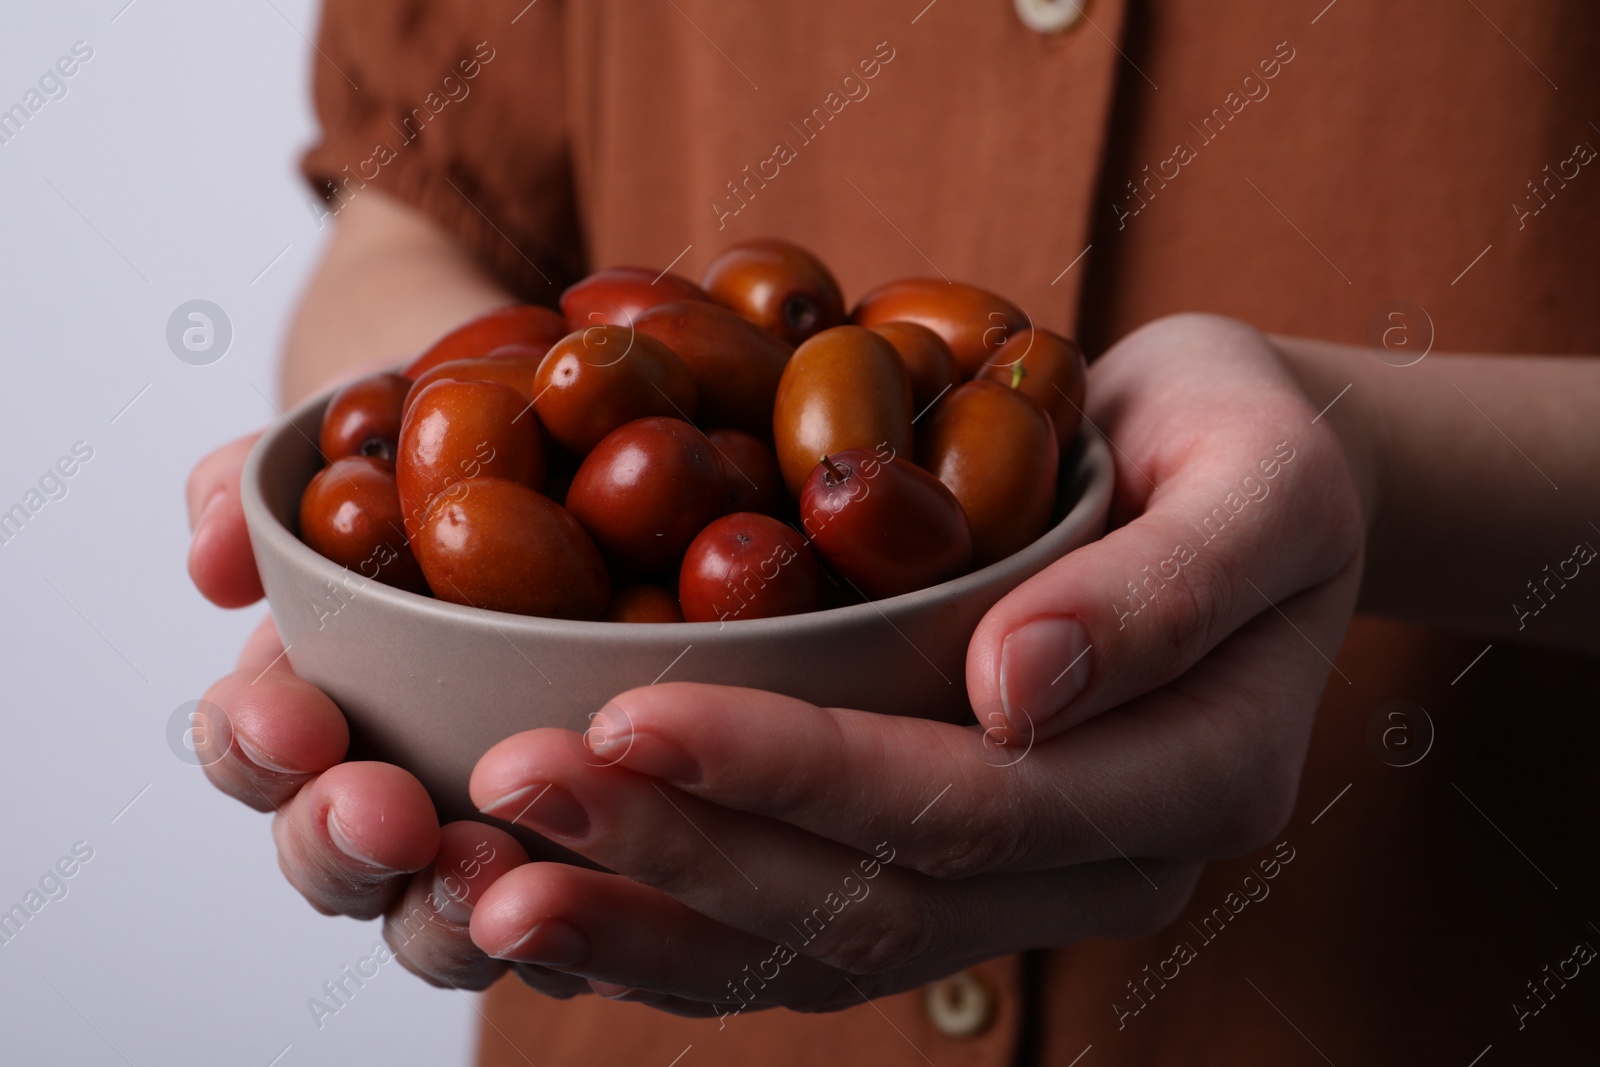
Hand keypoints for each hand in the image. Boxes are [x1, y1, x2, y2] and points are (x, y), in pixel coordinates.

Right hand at [186, 433, 561, 993]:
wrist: (613, 458)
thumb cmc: (475, 458)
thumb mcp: (374, 435)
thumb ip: (265, 484)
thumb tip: (212, 559)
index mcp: (322, 694)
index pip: (255, 745)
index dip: (256, 744)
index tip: (296, 719)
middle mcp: (390, 779)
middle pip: (330, 854)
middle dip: (339, 842)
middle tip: (387, 815)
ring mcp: (479, 831)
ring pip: (430, 916)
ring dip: (440, 908)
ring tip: (486, 868)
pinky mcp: (582, 861)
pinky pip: (557, 927)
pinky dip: (555, 929)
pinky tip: (585, 914)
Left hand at [462, 313, 1367, 1013]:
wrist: (1237, 478)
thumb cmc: (1246, 448)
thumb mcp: (1256, 476)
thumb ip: (1162, 592)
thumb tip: (1014, 690)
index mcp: (1191, 780)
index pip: (968, 806)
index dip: (795, 773)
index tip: (628, 712)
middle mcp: (1101, 866)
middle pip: (870, 900)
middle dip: (678, 853)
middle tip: (506, 793)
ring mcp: (1020, 883)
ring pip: (818, 948)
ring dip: (648, 923)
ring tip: (482, 889)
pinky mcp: (944, 861)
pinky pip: (803, 927)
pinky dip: (674, 926)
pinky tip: (556, 898)